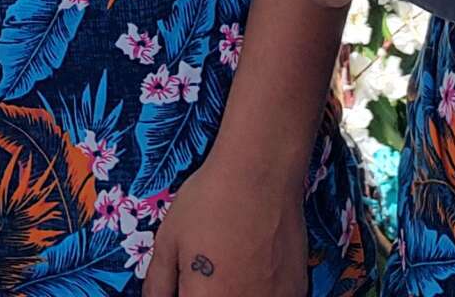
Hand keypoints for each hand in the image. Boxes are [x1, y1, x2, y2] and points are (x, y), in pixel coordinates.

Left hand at [144, 146, 308, 295]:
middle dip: (210, 292)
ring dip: (236, 292)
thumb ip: (159, 284)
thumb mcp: (167, 241)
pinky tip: (256, 265)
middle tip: (207, 275)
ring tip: (232, 263)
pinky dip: (261, 290)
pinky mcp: (295, 291)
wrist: (261, 171)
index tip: (187, 283)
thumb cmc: (211, 201)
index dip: (187, 292)